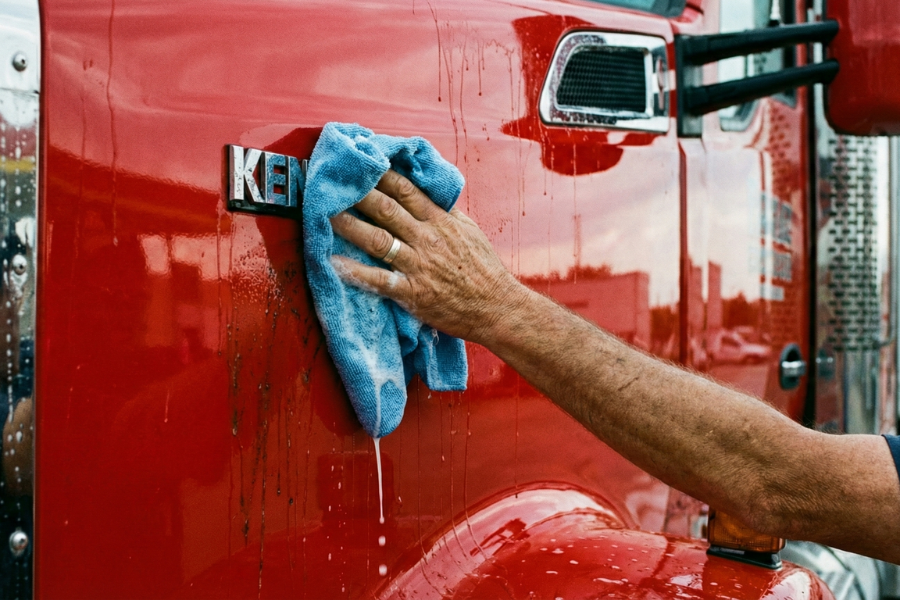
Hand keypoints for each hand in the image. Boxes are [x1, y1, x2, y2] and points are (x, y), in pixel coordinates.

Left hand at [330, 170, 528, 344]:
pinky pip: (379, 281)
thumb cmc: (484, 270)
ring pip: (378, 240)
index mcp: (440, 221)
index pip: (405, 190)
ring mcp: (419, 265)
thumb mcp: (469, 231)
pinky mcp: (413, 293)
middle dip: (358, 193)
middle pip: (386, 209)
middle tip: (333, 181)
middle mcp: (427, 239)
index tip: (360, 162)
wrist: (497, 307)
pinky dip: (356, 272)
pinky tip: (334, 263)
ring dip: (349, 226)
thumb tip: (426, 191)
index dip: (379, 174)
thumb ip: (445, 211)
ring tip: (325, 214)